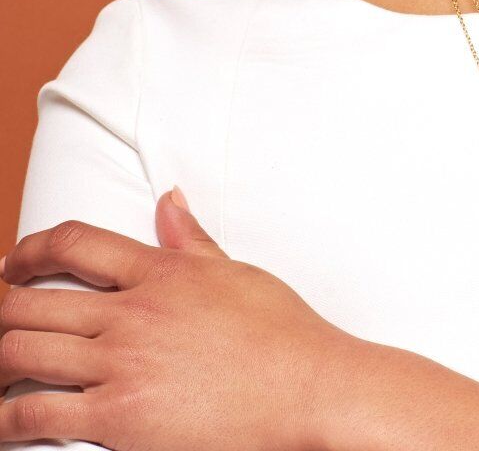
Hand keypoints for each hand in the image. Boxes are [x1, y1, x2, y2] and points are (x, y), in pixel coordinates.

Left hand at [0, 189, 356, 450]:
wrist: (305, 389)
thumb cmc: (280, 333)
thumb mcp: (236, 273)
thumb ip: (191, 240)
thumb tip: (169, 200)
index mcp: (161, 272)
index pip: (75, 243)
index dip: (30, 250)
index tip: (14, 264)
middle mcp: (132, 314)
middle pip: (30, 302)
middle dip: (1, 309)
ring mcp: (121, 367)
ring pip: (20, 353)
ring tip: (0, 368)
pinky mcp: (117, 420)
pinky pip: (35, 415)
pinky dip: (8, 419)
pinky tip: (8, 421)